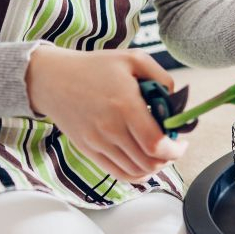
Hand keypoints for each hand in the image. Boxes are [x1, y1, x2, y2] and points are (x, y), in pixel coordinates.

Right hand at [25, 46, 187, 182]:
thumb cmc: (95, 66)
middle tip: (175, 146)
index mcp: (125, 106)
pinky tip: (144, 162)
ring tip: (160, 153)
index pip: (156, 144)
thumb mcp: (133, 59)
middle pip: (149, 162)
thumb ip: (162, 77)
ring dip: (154, 166)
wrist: (52, 78)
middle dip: (169, 158)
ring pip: (135, 171)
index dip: (175, 150)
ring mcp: (98, 143)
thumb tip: (175, 101)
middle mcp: (111, 129)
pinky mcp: (88, 150)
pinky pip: (118, 173)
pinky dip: (136, 174)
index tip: (182, 142)